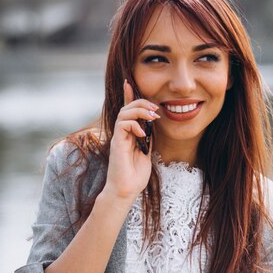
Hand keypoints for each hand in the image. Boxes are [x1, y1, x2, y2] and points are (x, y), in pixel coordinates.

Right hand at [100, 79, 159, 201]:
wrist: (126, 190)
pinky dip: (134, 124)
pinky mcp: (116, 143)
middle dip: (141, 102)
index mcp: (128, 134)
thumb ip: (148, 138)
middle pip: (126, 107)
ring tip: (152, 117)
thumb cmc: (135, 175)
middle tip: (155, 109)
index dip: (127, 95)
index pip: (126, 110)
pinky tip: (143, 133)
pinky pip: (122, 124)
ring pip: (124, 113)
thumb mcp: (146, 152)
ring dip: (139, 110)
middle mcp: (121, 133)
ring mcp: (118, 137)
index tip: (129, 82)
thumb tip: (154, 125)